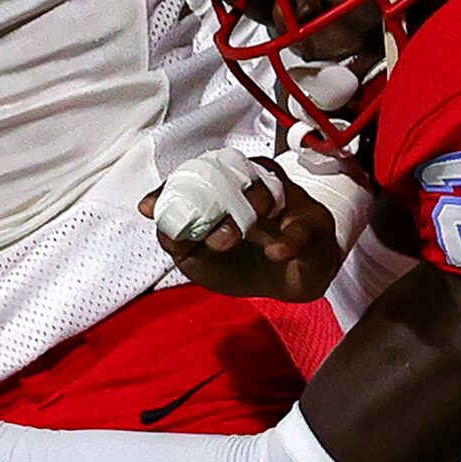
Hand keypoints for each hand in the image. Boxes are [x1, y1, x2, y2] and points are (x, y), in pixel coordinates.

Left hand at [141, 148, 346, 301]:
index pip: (195, 176)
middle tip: (192, 230)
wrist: (290, 285)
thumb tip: (153, 217)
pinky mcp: (312, 221)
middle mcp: (253, 184)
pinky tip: (275, 252)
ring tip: (225, 241)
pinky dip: (288, 239)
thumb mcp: (200, 259)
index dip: (170, 187)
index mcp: (225, 189)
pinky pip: (301, 226)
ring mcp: (284, 199)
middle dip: (206, 201)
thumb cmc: (244, 264)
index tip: (148, 206)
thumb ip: (177, 239)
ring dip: (241, 216)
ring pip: (264, 190)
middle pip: (227, 176)